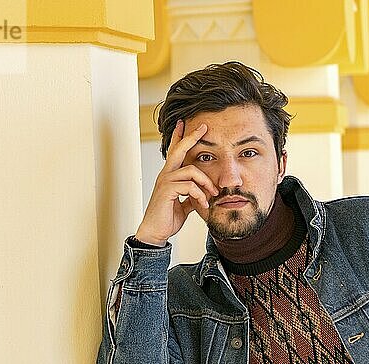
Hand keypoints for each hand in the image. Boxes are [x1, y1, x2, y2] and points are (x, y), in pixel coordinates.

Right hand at [135, 120, 218, 245]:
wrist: (155, 232)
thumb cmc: (167, 218)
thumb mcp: (184, 205)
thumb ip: (191, 196)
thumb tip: (202, 194)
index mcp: (170, 176)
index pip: (175, 152)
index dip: (180, 138)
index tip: (185, 124)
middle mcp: (166, 175)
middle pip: (178, 150)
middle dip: (191, 137)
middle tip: (203, 127)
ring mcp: (165, 182)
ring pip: (191, 170)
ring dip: (206, 182)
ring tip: (213, 194)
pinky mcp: (167, 191)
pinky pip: (189, 186)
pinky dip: (200, 195)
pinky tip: (203, 204)